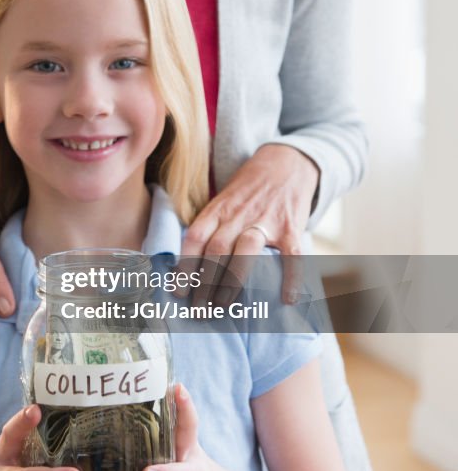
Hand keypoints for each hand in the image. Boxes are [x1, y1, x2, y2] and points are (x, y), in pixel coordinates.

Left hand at [181, 144, 318, 303]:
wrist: (287, 162)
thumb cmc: (248, 189)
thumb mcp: (224, 200)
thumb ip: (211, 226)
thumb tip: (187, 265)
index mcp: (219, 208)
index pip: (195, 236)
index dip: (184, 265)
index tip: (178, 292)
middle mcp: (239, 214)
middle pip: (217, 248)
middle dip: (205, 281)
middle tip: (199, 309)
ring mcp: (266, 220)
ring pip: (246, 249)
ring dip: (233, 279)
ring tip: (223, 305)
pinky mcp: (291, 226)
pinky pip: (292, 254)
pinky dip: (291, 276)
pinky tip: (287, 298)